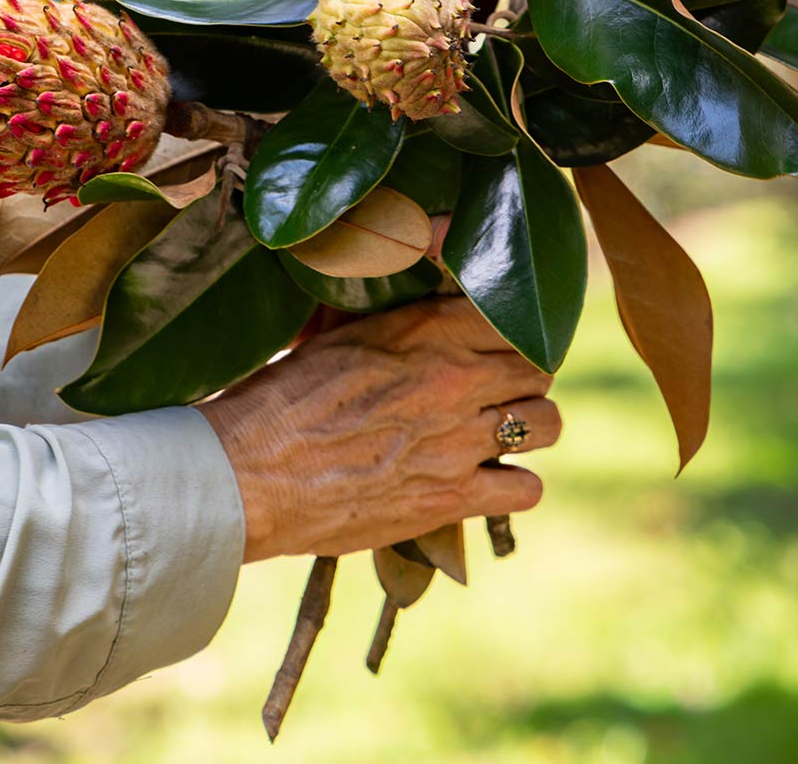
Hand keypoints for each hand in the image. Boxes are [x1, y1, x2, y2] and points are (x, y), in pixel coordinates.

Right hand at [198, 297, 560, 561]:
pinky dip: (512, 487)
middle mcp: (456, 378)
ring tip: (497, 434)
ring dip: (528, 428)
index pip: (513, 315)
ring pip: (548, 424)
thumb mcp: (335, 337)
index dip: (510, 329)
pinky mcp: (454, 498)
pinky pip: (528, 488)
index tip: (497, 342)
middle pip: (538, 367)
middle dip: (521, 377)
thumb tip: (397, 299)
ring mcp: (461, 440)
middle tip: (496, 389)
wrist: (250, 475)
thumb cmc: (280, 400)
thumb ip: (386, 318)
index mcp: (425, 329)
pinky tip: (485, 482)